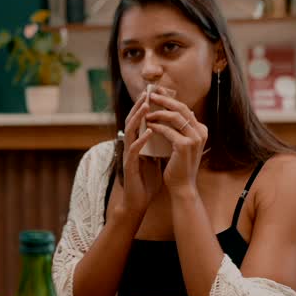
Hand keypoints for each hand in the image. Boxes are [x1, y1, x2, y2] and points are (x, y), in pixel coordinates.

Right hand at [113, 89, 160, 219]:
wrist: (138, 201)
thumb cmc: (146, 181)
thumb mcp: (154, 159)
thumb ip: (156, 146)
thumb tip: (167, 133)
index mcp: (136, 145)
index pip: (138, 122)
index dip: (143, 108)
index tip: (151, 95)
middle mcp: (130, 147)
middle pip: (132, 122)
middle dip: (138, 107)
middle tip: (146, 94)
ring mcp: (128, 155)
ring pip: (130, 132)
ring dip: (138, 119)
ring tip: (146, 107)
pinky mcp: (130, 166)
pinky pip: (134, 150)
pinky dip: (141, 140)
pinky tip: (149, 132)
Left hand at [145, 91, 207, 194]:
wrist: (182, 185)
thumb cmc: (179, 165)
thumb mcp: (181, 143)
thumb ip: (179, 128)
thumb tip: (169, 110)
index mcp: (201, 129)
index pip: (185, 108)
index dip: (170, 99)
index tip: (157, 92)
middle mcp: (201, 132)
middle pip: (181, 108)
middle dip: (164, 100)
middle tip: (150, 95)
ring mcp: (195, 138)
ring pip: (175, 117)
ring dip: (158, 113)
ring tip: (146, 112)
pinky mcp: (185, 146)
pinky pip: (168, 131)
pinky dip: (157, 127)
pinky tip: (148, 125)